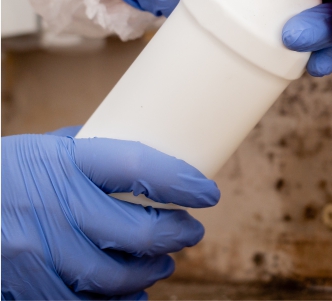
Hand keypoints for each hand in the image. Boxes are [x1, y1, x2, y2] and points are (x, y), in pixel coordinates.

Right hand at [1, 127, 219, 299]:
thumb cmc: (4, 172)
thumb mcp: (44, 148)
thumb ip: (90, 155)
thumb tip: (147, 160)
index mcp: (62, 162)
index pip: (138, 168)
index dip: (180, 183)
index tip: (207, 193)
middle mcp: (51, 206)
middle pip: (136, 232)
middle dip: (175, 236)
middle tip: (189, 233)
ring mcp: (35, 250)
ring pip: (114, 277)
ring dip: (150, 273)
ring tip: (162, 265)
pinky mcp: (24, 282)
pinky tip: (131, 295)